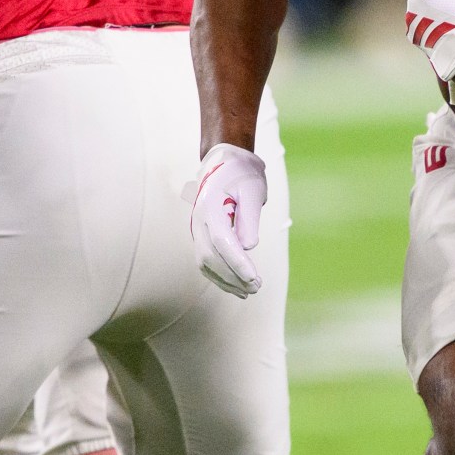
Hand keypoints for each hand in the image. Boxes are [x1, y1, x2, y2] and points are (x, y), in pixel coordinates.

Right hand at [192, 143, 267, 297]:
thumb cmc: (242, 175)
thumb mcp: (252, 190)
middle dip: (234, 275)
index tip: (254, 278)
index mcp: (210, 205)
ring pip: (205, 263)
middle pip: (211, 256)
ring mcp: (197, 229)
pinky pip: (206, 262)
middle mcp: (198, 220)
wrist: (224, 164)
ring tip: (250, 290)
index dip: (237, 262)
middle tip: (257, 286)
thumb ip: (249, 217)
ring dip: (227, 280)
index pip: (221, 241)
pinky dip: (220, 277)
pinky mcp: (201, 237)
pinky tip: (237, 286)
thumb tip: (248, 246)